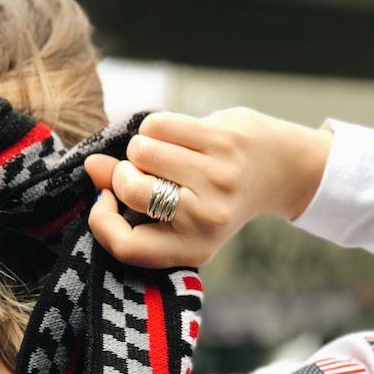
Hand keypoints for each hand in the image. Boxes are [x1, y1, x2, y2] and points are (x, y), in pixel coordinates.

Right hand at [84, 108, 331, 268]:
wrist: (281, 169)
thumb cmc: (216, 195)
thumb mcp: (179, 214)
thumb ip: (131, 197)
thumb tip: (92, 167)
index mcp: (192, 249)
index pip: (126, 247)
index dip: (102, 221)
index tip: (105, 199)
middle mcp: (206, 219)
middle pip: (132, 190)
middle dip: (123, 173)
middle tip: (138, 170)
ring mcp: (217, 177)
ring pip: (142, 151)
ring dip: (141, 147)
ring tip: (162, 153)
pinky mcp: (222, 140)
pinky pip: (159, 125)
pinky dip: (155, 126)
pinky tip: (173, 135)